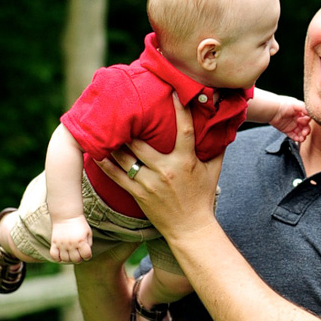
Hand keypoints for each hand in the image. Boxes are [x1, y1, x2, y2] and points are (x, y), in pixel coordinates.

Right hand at [50, 215, 92, 263]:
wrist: (66, 215)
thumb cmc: (79, 223)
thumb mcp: (88, 232)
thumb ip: (89, 244)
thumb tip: (86, 254)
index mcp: (81, 241)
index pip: (87, 256)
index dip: (88, 256)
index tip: (86, 252)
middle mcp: (71, 244)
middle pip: (76, 260)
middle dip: (79, 258)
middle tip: (78, 253)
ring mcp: (62, 245)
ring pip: (65, 260)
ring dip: (69, 258)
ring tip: (70, 253)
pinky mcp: (54, 243)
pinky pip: (54, 256)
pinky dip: (57, 258)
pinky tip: (61, 254)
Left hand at [98, 94, 223, 240]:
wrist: (191, 228)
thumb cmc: (202, 196)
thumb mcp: (213, 170)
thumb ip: (217, 147)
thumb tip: (223, 124)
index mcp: (186, 161)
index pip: (185, 130)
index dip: (180, 110)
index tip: (173, 92)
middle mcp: (167, 170)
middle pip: (142, 143)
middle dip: (131, 126)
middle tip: (120, 108)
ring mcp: (150, 183)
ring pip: (126, 158)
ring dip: (114, 142)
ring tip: (103, 127)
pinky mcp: (139, 194)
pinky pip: (117, 177)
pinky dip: (106, 164)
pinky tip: (97, 152)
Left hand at [267, 96, 310, 142]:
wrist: (272, 109)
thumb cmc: (283, 104)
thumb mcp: (295, 104)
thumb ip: (304, 108)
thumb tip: (311, 114)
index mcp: (300, 112)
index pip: (307, 119)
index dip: (306, 121)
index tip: (301, 121)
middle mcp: (297, 119)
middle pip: (305, 127)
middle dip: (306, 131)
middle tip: (305, 133)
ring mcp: (292, 125)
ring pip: (300, 133)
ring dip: (302, 136)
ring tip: (302, 138)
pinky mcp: (286, 130)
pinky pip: (293, 136)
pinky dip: (296, 138)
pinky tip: (298, 139)